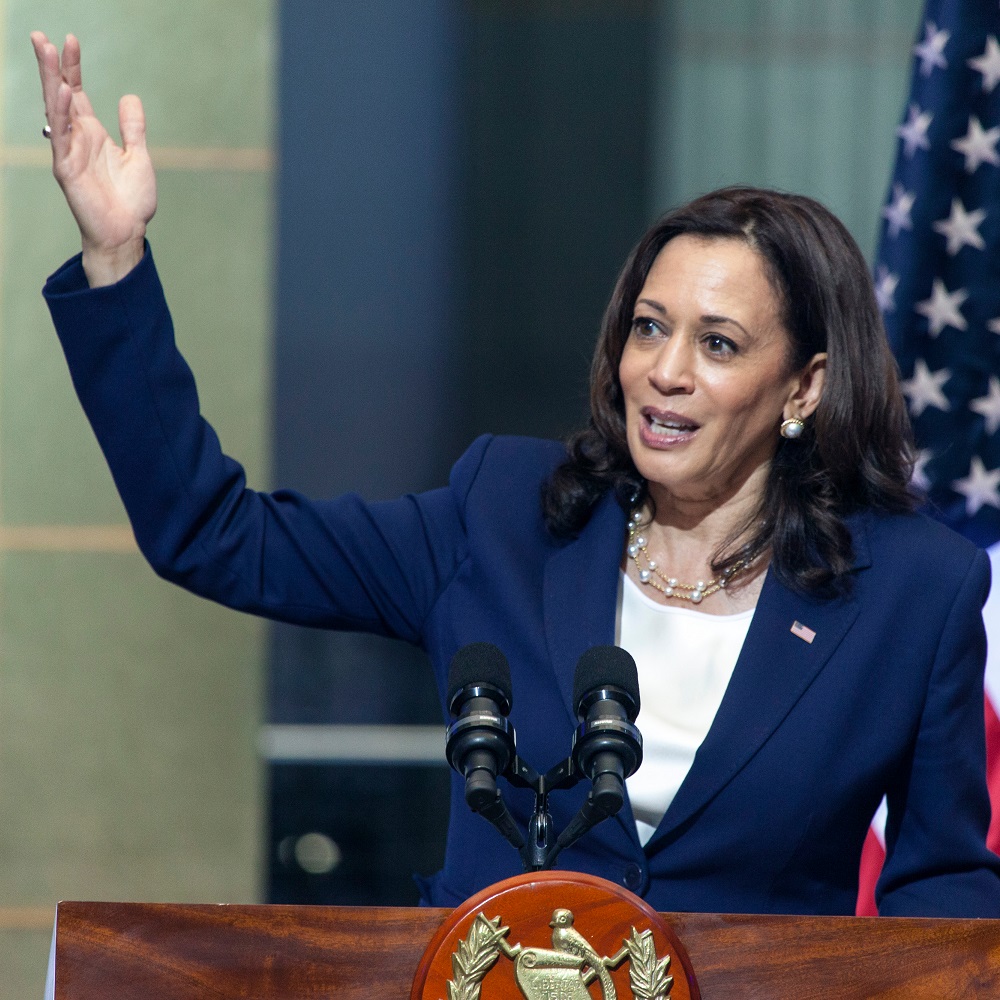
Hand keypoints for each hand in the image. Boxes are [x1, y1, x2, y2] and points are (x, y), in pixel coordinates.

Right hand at [31, 32, 156, 286]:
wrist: (126, 233)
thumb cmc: (131, 201)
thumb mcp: (139, 157)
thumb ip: (132, 128)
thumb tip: (129, 97)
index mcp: (92, 134)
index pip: (77, 92)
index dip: (72, 67)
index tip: (70, 40)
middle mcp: (77, 139)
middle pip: (60, 94)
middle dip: (51, 65)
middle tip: (41, 36)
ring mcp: (70, 152)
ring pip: (55, 109)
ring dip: (50, 80)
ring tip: (46, 51)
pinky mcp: (67, 169)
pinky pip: (61, 137)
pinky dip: (61, 113)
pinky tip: (62, 90)